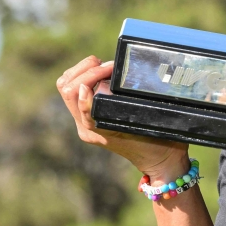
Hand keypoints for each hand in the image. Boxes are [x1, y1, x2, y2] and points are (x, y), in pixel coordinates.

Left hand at [57, 56, 188, 180]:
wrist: (159, 160)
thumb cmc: (159, 142)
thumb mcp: (148, 123)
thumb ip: (124, 107)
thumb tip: (105, 84)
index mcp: (98, 130)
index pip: (77, 98)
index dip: (91, 77)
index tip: (109, 69)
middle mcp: (86, 128)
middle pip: (67, 89)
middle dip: (86, 70)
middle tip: (110, 65)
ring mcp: (85, 124)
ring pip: (67, 88)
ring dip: (82, 71)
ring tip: (105, 66)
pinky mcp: (89, 119)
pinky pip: (76, 92)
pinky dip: (86, 77)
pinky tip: (103, 73)